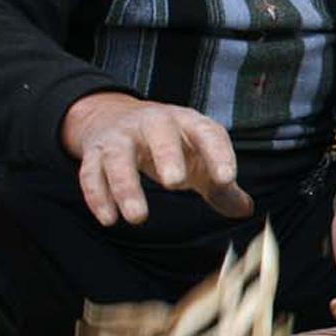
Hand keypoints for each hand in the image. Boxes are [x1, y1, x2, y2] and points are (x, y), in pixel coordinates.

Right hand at [61, 92, 253, 225]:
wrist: (115, 117)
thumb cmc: (171, 144)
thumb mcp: (198, 158)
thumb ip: (220, 185)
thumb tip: (244, 210)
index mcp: (187, 123)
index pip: (207, 133)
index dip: (218, 154)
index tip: (226, 178)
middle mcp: (153, 123)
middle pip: (159, 134)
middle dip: (167, 156)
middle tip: (176, 183)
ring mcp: (121, 136)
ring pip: (119, 156)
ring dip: (126, 186)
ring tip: (138, 218)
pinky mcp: (95, 152)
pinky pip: (91, 172)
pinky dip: (98, 196)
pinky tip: (109, 219)